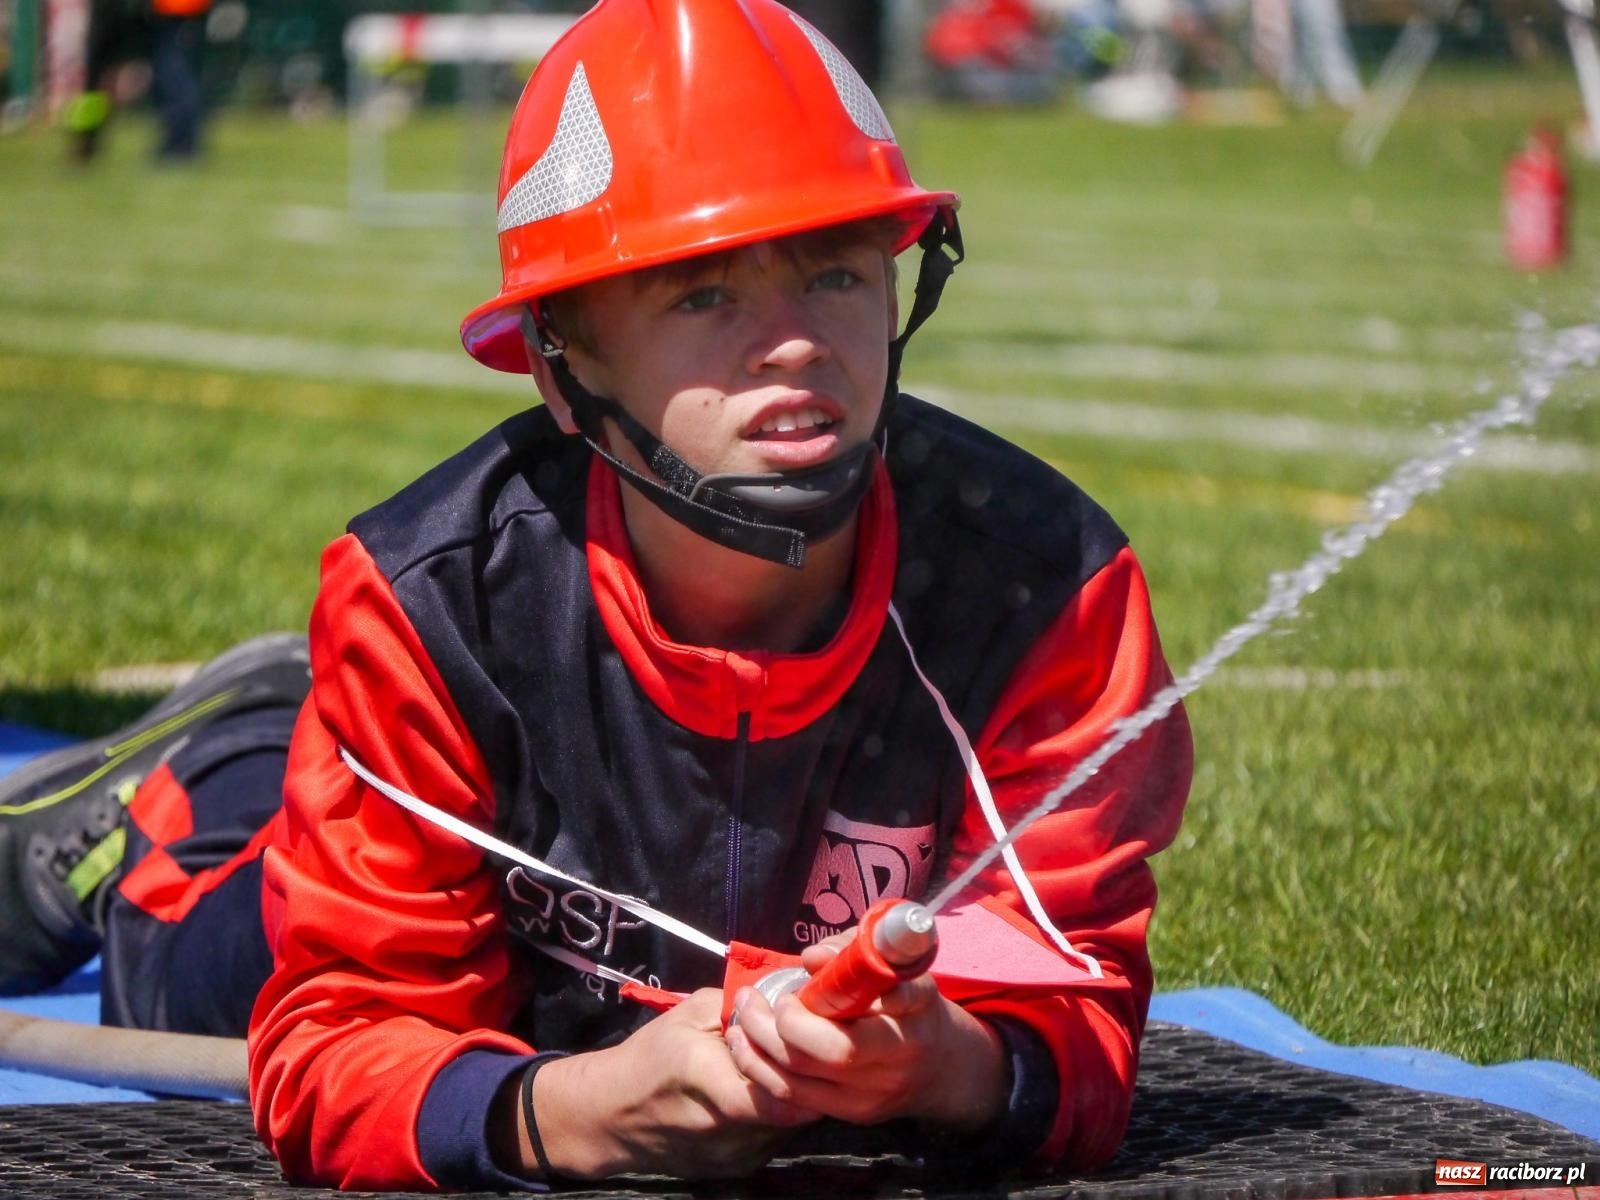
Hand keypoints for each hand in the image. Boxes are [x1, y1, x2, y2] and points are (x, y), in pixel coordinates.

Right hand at [514, 989, 820, 1179]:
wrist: (611, 1117)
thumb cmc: (650, 1057)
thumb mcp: (690, 1013)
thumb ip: (741, 1004)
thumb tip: (787, 998)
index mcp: (706, 1077)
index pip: (780, 1087)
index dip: (802, 1063)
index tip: (805, 1038)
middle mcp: (724, 1126)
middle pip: (794, 1107)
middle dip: (807, 1077)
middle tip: (807, 1050)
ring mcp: (734, 1156)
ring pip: (791, 1124)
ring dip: (795, 1096)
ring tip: (781, 1069)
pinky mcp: (737, 1169)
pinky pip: (776, 1137)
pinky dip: (778, 1115)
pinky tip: (762, 1094)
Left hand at [723, 933, 1007, 1129]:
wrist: (942, 1069)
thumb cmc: (912, 1006)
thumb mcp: (899, 970)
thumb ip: (856, 953)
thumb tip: (811, 957)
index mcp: (914, 1015)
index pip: (887, 1003)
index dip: (837, 991)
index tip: (803, 976)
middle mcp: (897, 1059)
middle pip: (835, 1050)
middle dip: (783, 1022)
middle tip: (756, 997)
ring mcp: (873, 1094)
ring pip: (803, 1079)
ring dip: (757, 1046)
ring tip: (741, 1014)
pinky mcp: (852, 1114)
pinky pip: (793, 1098)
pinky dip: (761, 1070)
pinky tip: (743, 1044)